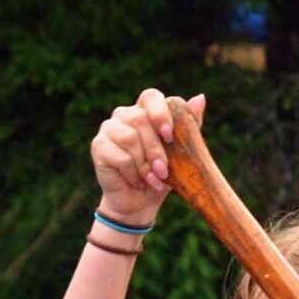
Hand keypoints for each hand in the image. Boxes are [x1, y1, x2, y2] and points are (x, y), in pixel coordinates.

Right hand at [90, 90, 204, 226]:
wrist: (141, 201)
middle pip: (139, 119)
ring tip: (152, 179)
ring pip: (128, 137)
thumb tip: (200, 98)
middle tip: (163, 170)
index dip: (160, 113)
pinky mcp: (98, 146)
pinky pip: (119, 156)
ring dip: (144, 163)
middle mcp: (124, 114)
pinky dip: (132, 173)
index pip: (151, 97)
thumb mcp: (181, 151)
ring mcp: (109, 128)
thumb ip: (189, 125)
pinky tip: (137, 182)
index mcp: (145, 110)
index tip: (169, 135)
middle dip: (155, 149)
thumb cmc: (162, 173)